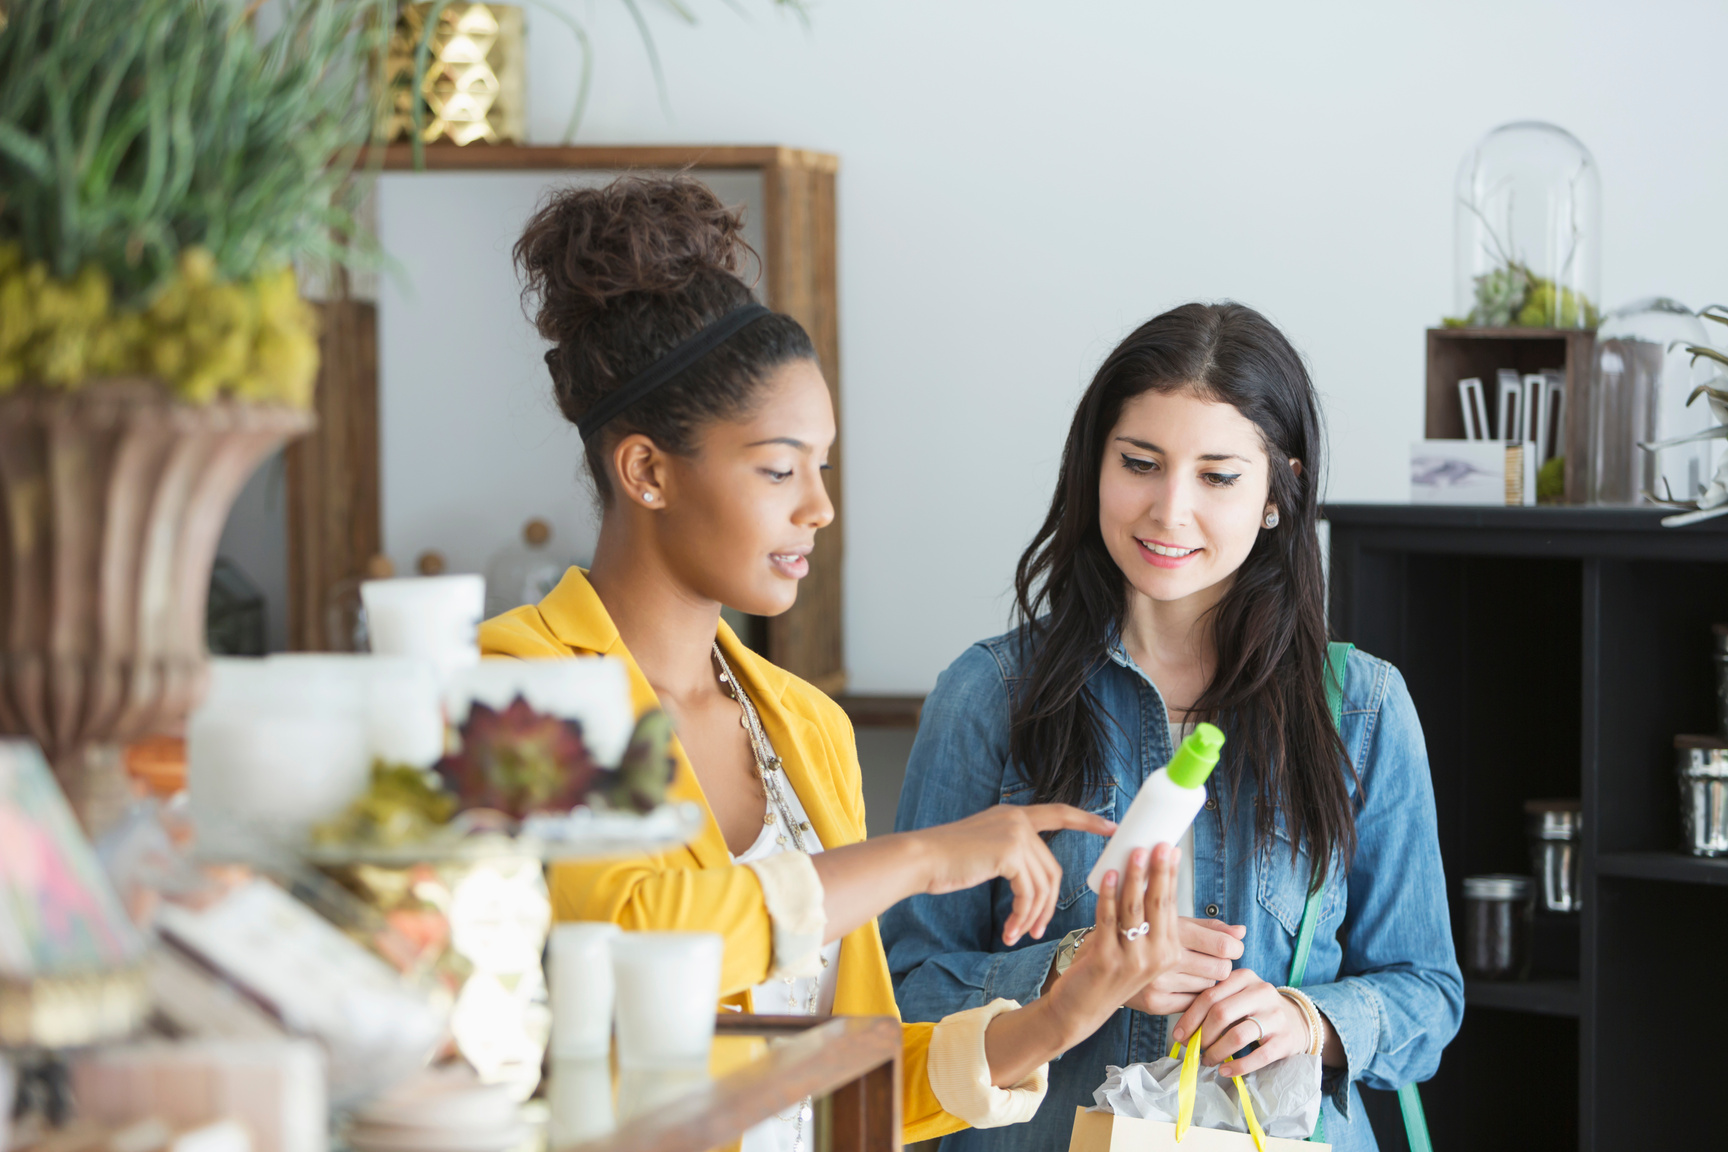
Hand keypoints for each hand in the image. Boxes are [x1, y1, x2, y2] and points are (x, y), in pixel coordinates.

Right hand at [913, 803, 1115, 945]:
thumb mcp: (985, 849)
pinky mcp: (1010, 852)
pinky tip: (1009, 931)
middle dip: (1048, 905)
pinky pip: (1029, 894)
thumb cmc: (946, 861)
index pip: (1059, 812)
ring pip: (1042, 886)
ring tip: (1018, 935)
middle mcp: (1018, 819)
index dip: (1087, 820)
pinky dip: (1022, 917)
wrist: (921, 859)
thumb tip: (1032, 880)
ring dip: (1032, 917)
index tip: (1111, 827)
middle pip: (1052, 869)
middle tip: (1037, 930)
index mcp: (1014, 815)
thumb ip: (1011, 854)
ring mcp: (1015, 833)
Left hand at [1042, 844, 1182, 1048]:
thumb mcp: (1135, 948)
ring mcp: (1132, 960)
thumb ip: (1145, 919)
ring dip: (1134, 877)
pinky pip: (1107, 919)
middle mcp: (1156, 958)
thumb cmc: (1109, 969)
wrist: (1081, 1007)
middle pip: (1159, 905)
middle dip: (1159, 871)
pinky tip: (1107, 875)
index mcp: (1168, 952)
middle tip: (1159, 844)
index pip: (1171, 906)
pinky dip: (1108, 894)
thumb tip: (1147, 871)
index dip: (1170, 876)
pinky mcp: (1106, 959)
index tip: (1171, 848)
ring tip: (1134, 852)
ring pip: (1135, 909)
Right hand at [1123, 917, 1246, 1015]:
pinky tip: (1182, 984)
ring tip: (1190, 969)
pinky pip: (1193, 1004)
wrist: (1104, 959)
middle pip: (1221, 969)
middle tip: (1208, 958)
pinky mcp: (1155, 1004)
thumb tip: (1241, 931)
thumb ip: (1210, 927)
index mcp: (1172, 930)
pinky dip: (1194, 995)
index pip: (1223, 946)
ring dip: (1206, 979)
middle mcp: (1165, 957)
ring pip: (1209, 987)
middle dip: (1221, 964)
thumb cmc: (1146, 934)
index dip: (1234, 947)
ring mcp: (1160, 982)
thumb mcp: (1174, 922)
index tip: (1230, 946)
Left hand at [1170, 967, 1310, 1077]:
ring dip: (1217, 1052)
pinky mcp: (1285, 1040)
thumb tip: (1183, 1031)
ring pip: (1237, 1035)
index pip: (1209, 996)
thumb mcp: (1238, 996)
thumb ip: (1214, 1005)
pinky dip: (1237, 1066)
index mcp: (1244, 978)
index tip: (1178, 1035)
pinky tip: (1225, 1071)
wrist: (1298, 1021)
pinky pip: (1257, 1056)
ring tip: (1208, 1060)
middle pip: (1221, 1013)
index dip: (1190, 1018)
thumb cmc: (1256, 1009)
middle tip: (1194, 1049)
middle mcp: (1261, 992)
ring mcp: (1275, 1016)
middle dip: (1202, 1035)